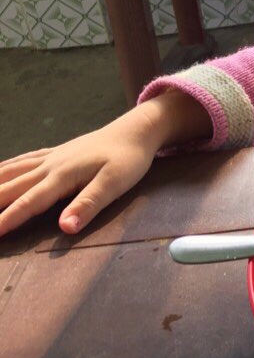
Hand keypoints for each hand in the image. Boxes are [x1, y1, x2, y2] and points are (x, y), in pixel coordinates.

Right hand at [0, 90, 211, 236]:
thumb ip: (89, 204)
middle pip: (10, 187)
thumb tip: (65, 228)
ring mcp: (50, 158)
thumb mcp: (115, 183)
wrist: (136, 130)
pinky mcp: (55, 153)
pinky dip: (3, 169)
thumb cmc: (129, 159)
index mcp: (62, 176)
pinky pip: (20, 161)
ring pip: (9, 172)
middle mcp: (49, 166)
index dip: (6, 220)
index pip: (28, 203)